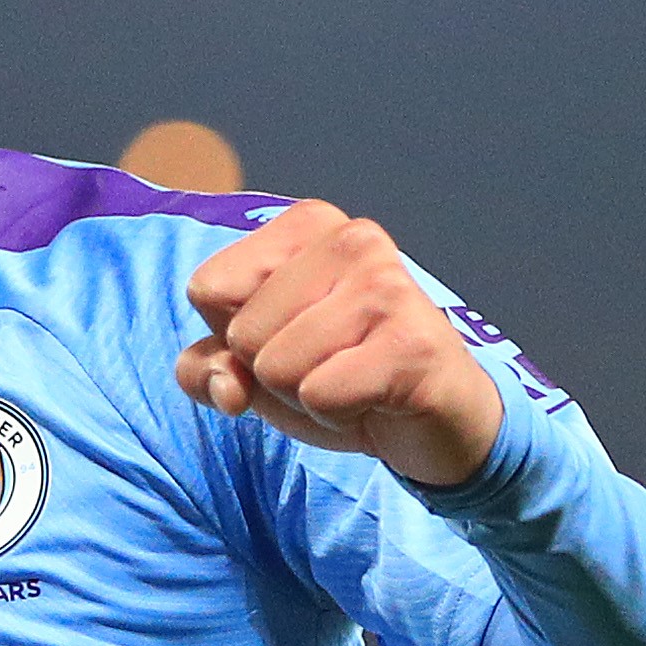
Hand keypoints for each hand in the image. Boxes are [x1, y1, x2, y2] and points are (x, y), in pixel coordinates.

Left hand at [177, 201, 504, 491]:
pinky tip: (376, 401)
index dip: (235, 339)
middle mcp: (351, 238)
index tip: (294, 340)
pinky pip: (319, 396)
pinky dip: (338, 417)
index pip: (207, 288)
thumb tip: (225, 385)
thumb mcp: (256, 369)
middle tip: (333, 370)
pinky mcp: (411, 342)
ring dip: (308, 399)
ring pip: (278, 367)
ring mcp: (386, 286)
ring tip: (355, 384)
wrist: (438, 422)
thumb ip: (208, 368)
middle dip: (276, 375)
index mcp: (307, 224)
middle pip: (242, 334)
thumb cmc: (343, 379)